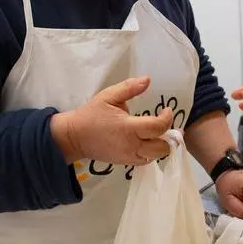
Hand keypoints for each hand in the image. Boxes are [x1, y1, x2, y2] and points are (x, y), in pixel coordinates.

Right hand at [50, 77, 172, 164]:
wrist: (74, 137)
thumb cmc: (91, 115)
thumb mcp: (108, 96)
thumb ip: (129, 88)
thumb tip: (148, 80)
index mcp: (128, 128)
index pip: (158, 127)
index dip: (167, 118)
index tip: (166, 110)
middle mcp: (131, 145)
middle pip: (162, 148)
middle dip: (168, 136)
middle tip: (166, 123)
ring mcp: (128, 157)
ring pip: (155, 157)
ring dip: (161, 145)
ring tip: (159, 133)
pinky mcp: (125, 163)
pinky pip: (145, 161)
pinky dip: (151, 153)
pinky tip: (148, 141)